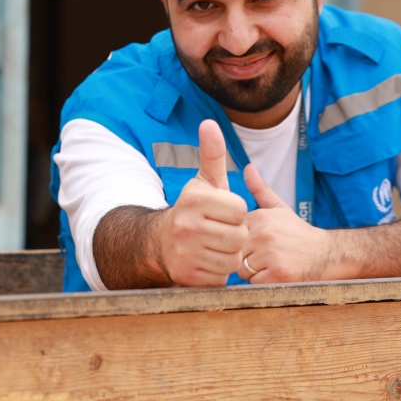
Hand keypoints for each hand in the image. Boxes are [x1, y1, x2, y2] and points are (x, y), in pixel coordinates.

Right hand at [156, 120, 247, 285]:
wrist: (160, 242)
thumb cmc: (193, 210)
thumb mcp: (203, 182)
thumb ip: (212, 154)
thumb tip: (209, 123)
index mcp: (194, 200)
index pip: (240, 210)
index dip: (236, 213)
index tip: (222, 213)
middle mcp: (186, 225)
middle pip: (239, 236)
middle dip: (234, 236)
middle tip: (219, 232)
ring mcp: (184, 252)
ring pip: (231, 259)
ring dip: (227, 255)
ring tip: (213, 246)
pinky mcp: (185, 275)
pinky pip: (220, 277)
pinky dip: (217, 272)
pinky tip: (205, 261)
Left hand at [242, 163, 328, 282]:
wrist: (329, 254)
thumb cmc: (299, 233)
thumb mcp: (279, 208)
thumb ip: (259, 189)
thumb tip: (247, 166)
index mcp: (258, 217)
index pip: (232, 235)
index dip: (242, 242)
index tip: (259, 242)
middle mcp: (263, 234)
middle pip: (235, 254)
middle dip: (247, 258)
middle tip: (267, 256)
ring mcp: (270, 255)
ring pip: (243, 270)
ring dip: (255, 272)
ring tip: (274, 264)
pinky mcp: (278, 274)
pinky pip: (255, 283)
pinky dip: (264, 283)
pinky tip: (279, 274)